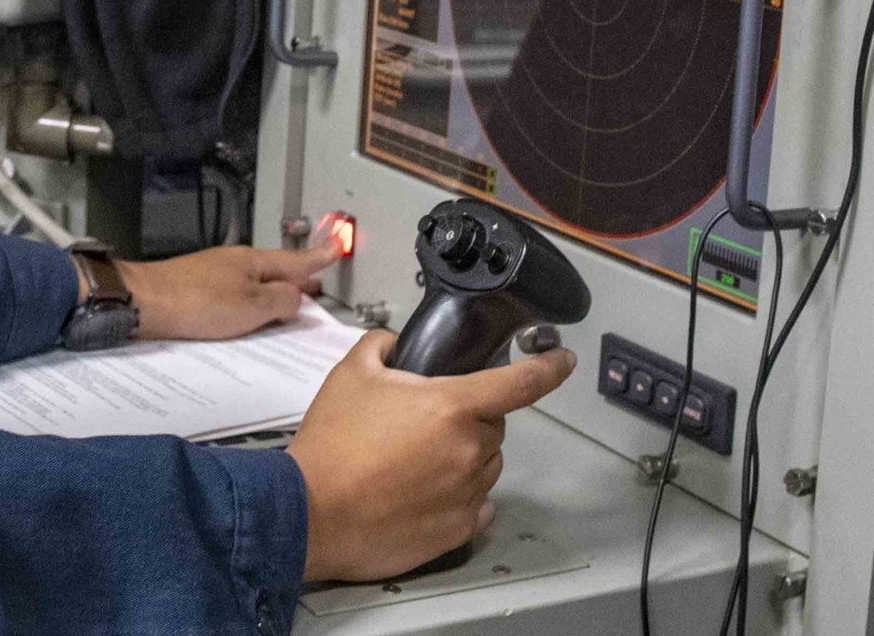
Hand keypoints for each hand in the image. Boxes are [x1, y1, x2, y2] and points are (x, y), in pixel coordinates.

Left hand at [86, 244, 340, 340]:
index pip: (297, 259)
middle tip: (319, 282)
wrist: (143, 302)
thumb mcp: (250, 306)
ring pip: (256, 282)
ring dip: (275, 292)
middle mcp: (236, 263)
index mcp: (254, 262)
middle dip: (300, 277)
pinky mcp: (200, 290)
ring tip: (289, 304)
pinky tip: (249, 317)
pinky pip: (237, 294)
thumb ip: (281, 300)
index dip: (320, 257)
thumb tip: (298, 297)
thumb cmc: (195, 302)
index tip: (338, 247)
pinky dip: (252, 303)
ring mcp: (217, 274)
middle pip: (277, 269)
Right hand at [288, 331, 575, 582]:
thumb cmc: (332, 446)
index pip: (518, 383)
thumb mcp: (351, 373)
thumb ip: (381, 345)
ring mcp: (465, 495)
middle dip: (468, 417)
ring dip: (465, 456)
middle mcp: (468, 451)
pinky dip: (461, 495)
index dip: (547, 368)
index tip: (563, 360)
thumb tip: (394, 342)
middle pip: (492, 425)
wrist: (310, 512)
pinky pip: (477, 506)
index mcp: (451, 406)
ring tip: (416, 459)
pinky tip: (427, 491)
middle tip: (424, 422)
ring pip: (486, 465)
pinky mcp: (456, 531)